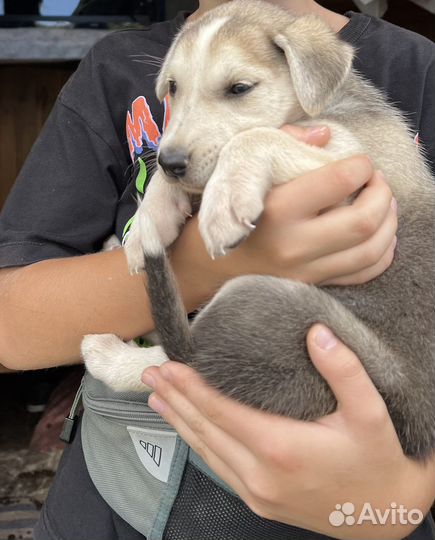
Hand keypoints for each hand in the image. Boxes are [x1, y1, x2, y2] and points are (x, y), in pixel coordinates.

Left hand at [142, 326, 434, 539]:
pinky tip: (186, 429)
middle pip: (205, 428)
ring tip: (156, 396)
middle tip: (151, 372)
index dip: (191, 386)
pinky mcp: (257, 500)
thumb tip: (317, 333)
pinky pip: (217, 465)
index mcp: (281, 447)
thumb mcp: (371, 413)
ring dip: (178, 420)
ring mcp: (255, 491)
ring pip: (205, 449)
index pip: (221, 410)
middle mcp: (260, 473)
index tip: (169, 365)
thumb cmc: (376, 460)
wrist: (383, 514)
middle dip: (175, 397)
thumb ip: (344, 371)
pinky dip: (196, 443)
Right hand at [170, 125, 396, 302]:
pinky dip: (381, 254)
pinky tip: (380, 236)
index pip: (339, 181)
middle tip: (377, 181)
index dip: (362, 165)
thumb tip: (324, 137)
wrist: (202, 266)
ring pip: (370, 251)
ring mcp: (302, 271)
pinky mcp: (307, 287)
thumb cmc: (219, 210)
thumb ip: (281, 144)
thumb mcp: (239, 167)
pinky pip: (360, 275)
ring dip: (389, 223)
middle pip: (363, 220)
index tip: (360, 161)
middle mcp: (292, 245)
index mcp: (275, 209)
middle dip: (382, 194)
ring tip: (384, 205)